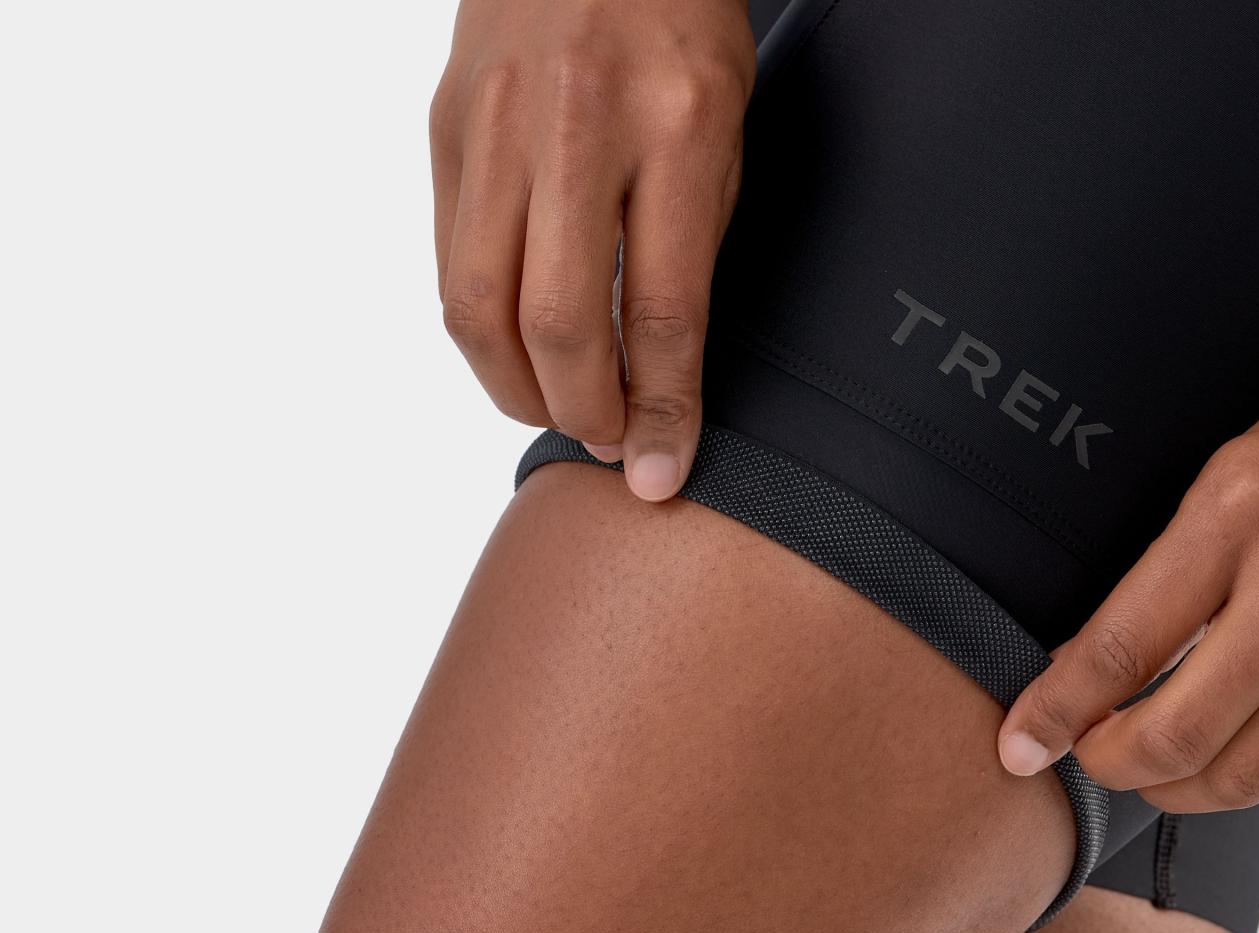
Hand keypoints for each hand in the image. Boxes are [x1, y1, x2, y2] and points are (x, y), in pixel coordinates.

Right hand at [430, 0, 755, 499]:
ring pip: (476, 306)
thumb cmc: (679, 26)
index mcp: (678, 125)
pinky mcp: (442, 127)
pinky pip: (448, 261)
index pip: (664, 310)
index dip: (660, 411)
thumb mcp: (724, 126)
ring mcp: (495, 123)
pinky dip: (479, 329)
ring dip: (514, 387)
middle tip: (608, 440)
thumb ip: (690, 243)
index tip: (659, 472)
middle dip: (582, 410)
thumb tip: (654, 375)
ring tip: (555, 406)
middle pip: (558, 322)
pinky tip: (515, 348)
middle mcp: (577, 125)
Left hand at [996, 325, 1258, 810]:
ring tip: (1150, 768)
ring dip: (1179, 789)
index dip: (1055, 712)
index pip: (1121, 645)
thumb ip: (1175, 570)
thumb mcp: (1239, 468)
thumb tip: (1096, 666)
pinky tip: (1230, 752)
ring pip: (1252, 770)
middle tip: (1086, 757)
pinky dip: (1257, 773)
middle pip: (1182, 732)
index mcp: (1241, 509)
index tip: (1019, 745)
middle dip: (1112, 764)